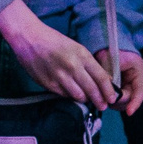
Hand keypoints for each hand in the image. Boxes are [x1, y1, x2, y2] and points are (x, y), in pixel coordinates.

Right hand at [0, 4, 117, 107]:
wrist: (29, 38)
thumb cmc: (53, 41)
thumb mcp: (75, 48)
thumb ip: (88, 64)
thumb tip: (102, 80)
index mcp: (81, 55)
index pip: (101, 77)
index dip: (108, 90)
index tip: (112, 97)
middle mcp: (72, 66)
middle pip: (92, 90)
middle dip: (100, 100)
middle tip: (103, 106)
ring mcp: (60, 77)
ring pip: (79, 96)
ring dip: (85, 99)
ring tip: (86, 99)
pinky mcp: (48, 84)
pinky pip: (64, 96)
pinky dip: (70, 96)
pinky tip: (71, 94)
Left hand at [96, 47, 142, 114]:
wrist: (106, 47)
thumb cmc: (110, 51)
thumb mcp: (112, 59)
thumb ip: (111, 75)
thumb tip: (109, 90)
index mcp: (138, 71)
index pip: (140, 91)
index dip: (135, 103)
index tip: (129, 112)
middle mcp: (136, 81)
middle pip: (131, 99)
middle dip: (119, 102)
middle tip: (107, 100)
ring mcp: (129, 85)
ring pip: (124, 102)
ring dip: (114, 102)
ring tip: (103, 97)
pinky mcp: (121, 89)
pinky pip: (117, 99)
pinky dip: (110, 100)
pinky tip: (102, 97)